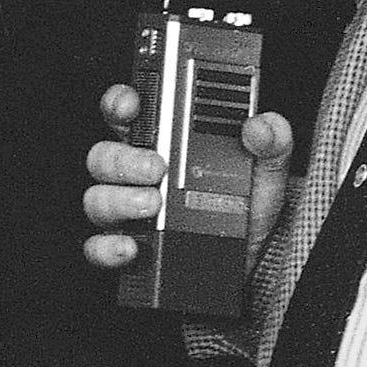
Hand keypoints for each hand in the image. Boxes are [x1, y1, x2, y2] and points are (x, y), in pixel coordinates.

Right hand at [83, 81, 291, 276]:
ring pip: (96, 198)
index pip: (126, 115)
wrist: (252, 262)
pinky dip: (108, 246)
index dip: (120, 104)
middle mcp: (135, 176)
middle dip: (124, 159)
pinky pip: (97, 247)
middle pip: (103, 156)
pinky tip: (131, 246)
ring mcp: (126, 211)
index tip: (132, 106)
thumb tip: (261, 126)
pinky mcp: (127, 247)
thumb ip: (270, 144)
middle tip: (156, 167)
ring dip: (119, 199)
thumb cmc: (248, 211)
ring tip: (152, 205)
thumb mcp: (265, 173)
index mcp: (161, 145)